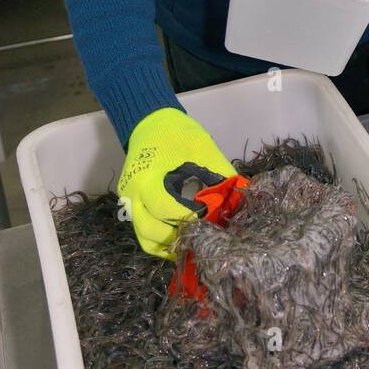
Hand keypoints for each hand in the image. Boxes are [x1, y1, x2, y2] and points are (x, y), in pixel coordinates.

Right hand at [117, 108, 236, 258]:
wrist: (151, 123)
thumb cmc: (179, 135)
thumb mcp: (204, 151)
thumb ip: (221, 178)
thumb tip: (240, 203)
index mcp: (148, 177)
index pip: (165, 209)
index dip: (189, 218)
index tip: (210, 219)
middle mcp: (133, 195)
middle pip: (152, 232)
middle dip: (180, 237)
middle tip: (205, 234)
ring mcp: (128, 203)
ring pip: (146, 239)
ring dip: (171, 245)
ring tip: (196, 241)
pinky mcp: (130, 207)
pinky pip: (144, 235)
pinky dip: (163, 242)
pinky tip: (185, 239)